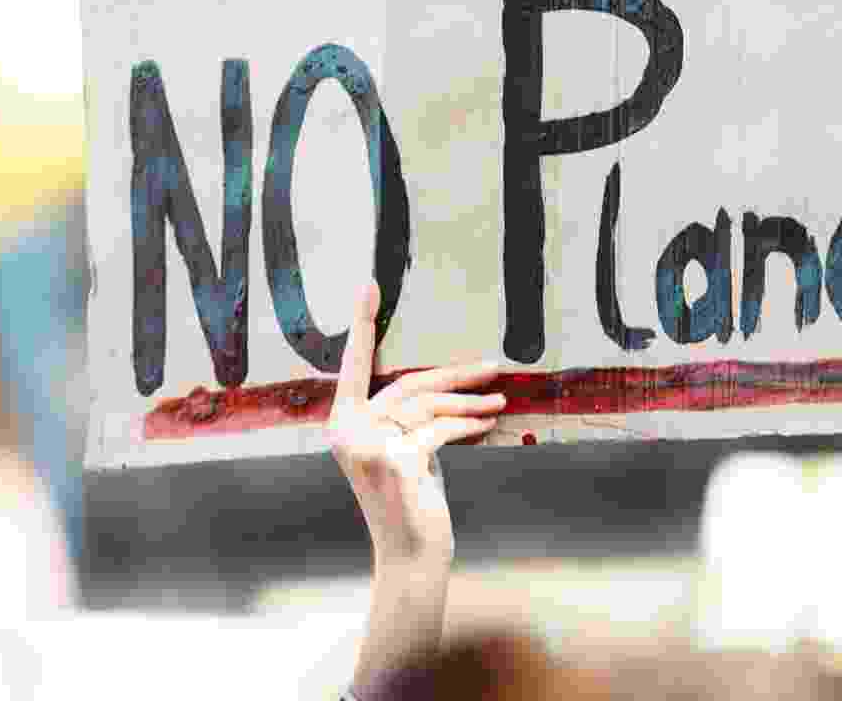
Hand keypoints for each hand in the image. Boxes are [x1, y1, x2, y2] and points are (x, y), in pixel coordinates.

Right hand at [327, 280, 504, 566]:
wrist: (411, 557)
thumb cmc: (410, 502)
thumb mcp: (402, 451)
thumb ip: (406, 420)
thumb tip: (444, 385)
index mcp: (341, 423)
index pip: (355, 365)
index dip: (363, 325)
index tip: (370, 285)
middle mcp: (346, 430)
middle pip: (408, 384)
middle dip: (456, 374)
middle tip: (494, 365)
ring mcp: (368, 445)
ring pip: (428, 406)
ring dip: (470, 403)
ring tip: (500, 402)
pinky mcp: (396, 460)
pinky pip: (440, 430)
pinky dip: (467, 426)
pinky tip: (488, 424)